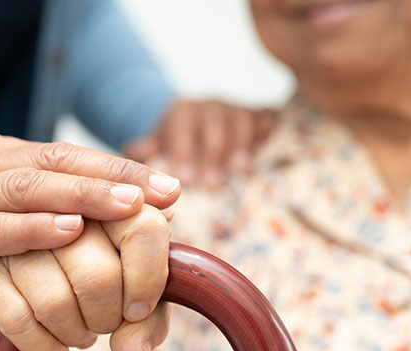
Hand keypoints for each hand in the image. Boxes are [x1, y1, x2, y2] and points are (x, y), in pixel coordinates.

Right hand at [0, 131, 180, 341]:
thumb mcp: (19, 230)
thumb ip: (64, 215)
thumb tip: (143, 215)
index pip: (63, 153)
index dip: (117, 167)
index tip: (168, 187)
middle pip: (47, 164)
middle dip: (108, 178)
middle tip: (156, 193)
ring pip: (21, 190)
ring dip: (78, 197)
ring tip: (126, 206)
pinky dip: (32, 230)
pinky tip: (70, 231)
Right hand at [0, 205, 171, 350]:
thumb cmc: (68, 279)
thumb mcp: (118, 289)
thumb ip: (144, 319)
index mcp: (88, 177)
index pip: (140, 224)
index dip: (148, 274)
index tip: (140, 308)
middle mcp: (40, 188)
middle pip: (98, 274)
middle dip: (107, 312)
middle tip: (105, 322)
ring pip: (54, 300)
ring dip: (75, 330)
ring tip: (81, 332)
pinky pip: (16, 318)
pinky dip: (44, 344)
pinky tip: (55, 347)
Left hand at [124, 99, 275, 187]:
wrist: (187, 123)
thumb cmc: (167, 145)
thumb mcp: (149, 146)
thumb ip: (141, 150)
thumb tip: (139, 150)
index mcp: (180, 112)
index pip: (182, 128)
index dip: (185, 152)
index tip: (186, 179)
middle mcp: (207, 106)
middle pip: (214, 124)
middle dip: (214, 154)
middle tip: (212, 184)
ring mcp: (232, 108)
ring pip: (240, 119)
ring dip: (242, 144)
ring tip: (241, 171)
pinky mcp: (253, 114)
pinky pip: (264, 115)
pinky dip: (268, 125)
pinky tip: (271, 137)